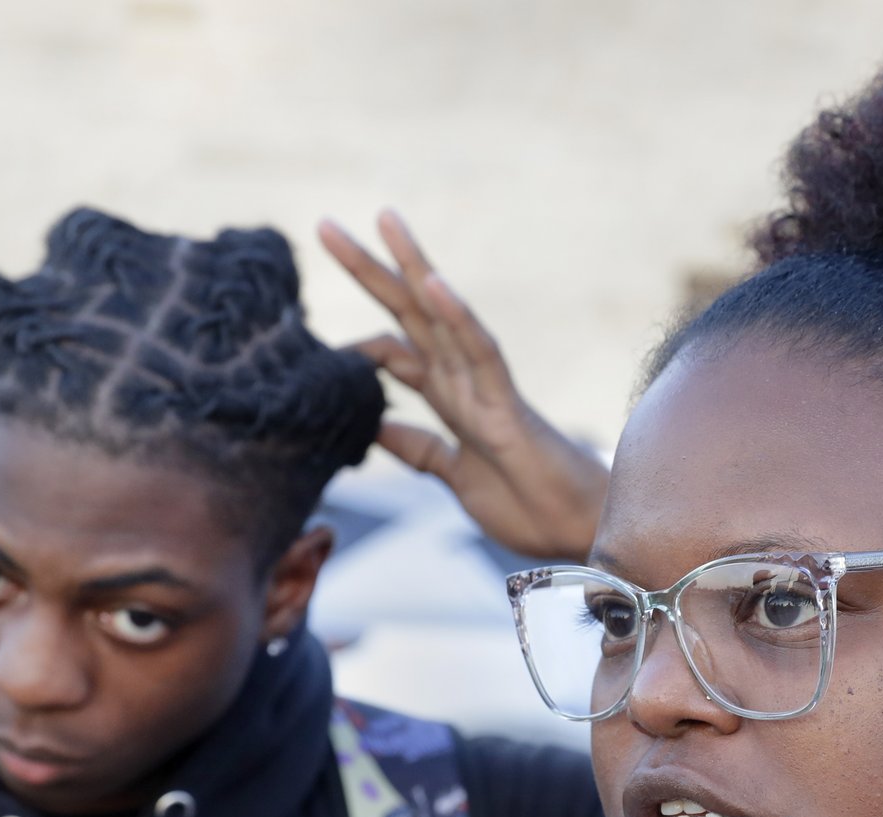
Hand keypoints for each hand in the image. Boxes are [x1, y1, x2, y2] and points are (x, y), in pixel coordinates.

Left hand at [319, 210, 607, 561]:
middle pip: (408, 315)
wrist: (576, 532)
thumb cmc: (528, 505)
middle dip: (368, 271)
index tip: (306, 337)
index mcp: (449, 400)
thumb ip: (419, 448)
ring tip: (384, 219)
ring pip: (442, 315)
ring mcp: (485, 388)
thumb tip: (375, 429)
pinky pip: (482, 353)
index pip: (395, 352)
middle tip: (324, 226)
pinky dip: (458, 317)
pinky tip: (432, 284)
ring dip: (413, 266)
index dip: (355, 342)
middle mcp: (463, 382)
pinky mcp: (508, 406)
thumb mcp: (453, 477)